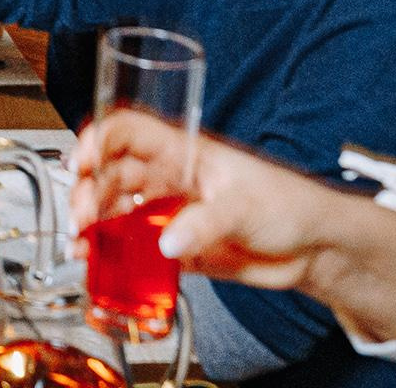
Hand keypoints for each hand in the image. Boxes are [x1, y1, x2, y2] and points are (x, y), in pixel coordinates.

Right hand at [72, 110, 395, 343]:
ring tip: (81, 243)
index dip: (99, 139)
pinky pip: (136, 249)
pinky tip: (101, 265)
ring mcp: (172, 213)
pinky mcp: (177, 248)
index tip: (80, 160)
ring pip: (118, 211)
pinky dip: (114, 257)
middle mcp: (171, 178)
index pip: (128, 131)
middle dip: (88, 190)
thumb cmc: (290, 204)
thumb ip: (205, 222)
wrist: (315, 250)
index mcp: (184, 151)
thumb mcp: (246, 204)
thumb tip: (166, 242)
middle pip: (113, 174)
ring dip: (95, 224)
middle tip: (81, 216)